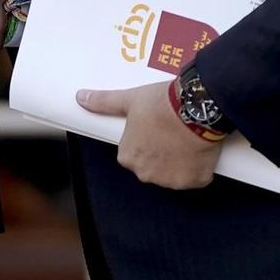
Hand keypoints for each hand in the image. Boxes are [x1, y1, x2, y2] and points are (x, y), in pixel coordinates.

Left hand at [77, 83, 222, 190]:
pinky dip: (198, 168)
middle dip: (162, 154)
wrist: (195, 107)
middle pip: (153, 166)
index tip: (155, 128)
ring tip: (185, 138)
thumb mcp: (130, 100)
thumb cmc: (161, 104)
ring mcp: (172, 180)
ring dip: (180, 162)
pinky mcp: (195, 181)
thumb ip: (104, 102)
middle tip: (171, 132)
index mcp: (128, 157)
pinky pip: (196, 178)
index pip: (133, 153)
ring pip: (175, 173)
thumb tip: (81, 97)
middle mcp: (146, 174)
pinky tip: (199, 149)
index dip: (145, 140)